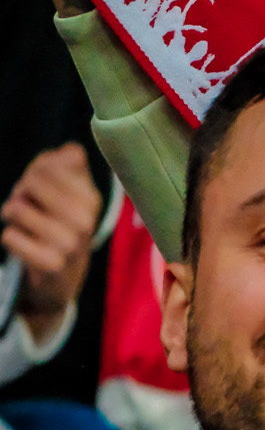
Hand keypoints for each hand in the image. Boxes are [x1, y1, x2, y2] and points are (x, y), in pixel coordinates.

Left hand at [2, 143, 100, 344]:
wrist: (63, 277)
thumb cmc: (60, 224)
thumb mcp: (70, 191)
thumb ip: (69, 164)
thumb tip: (72, 151)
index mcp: (91, 199)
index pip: (48, 165)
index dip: (36, 171)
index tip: (42, 187)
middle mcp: (85, 220)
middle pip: (29, 183)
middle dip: (21, 192)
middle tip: (30, 206)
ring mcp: (69, 244)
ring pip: (15, 208)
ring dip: (13, 216)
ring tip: (27, 225)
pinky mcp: (51, 264)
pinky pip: (8, 236)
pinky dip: (11, 238)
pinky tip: (26, 245)